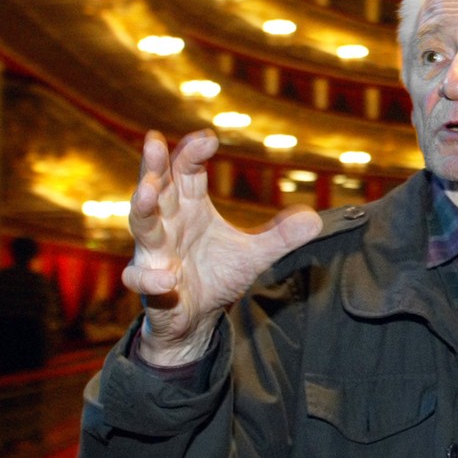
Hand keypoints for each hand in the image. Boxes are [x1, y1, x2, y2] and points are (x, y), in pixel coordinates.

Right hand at [123, 130, 322, 364]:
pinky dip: (151, 278)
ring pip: (143, 226)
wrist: (195, 318)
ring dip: (143, 207)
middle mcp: (168, 224)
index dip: (193, 153)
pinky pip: (142, 279)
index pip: (186, 172)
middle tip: (154, 141)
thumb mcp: (254, 253)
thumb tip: (315, 218)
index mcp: (190, 207)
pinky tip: (168, 278)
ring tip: (147, 191)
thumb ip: (281, 235)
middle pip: (155, 188)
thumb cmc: (217, 274)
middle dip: (153, 166)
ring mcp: (155, 254)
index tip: (208, 138)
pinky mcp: (151, 287)